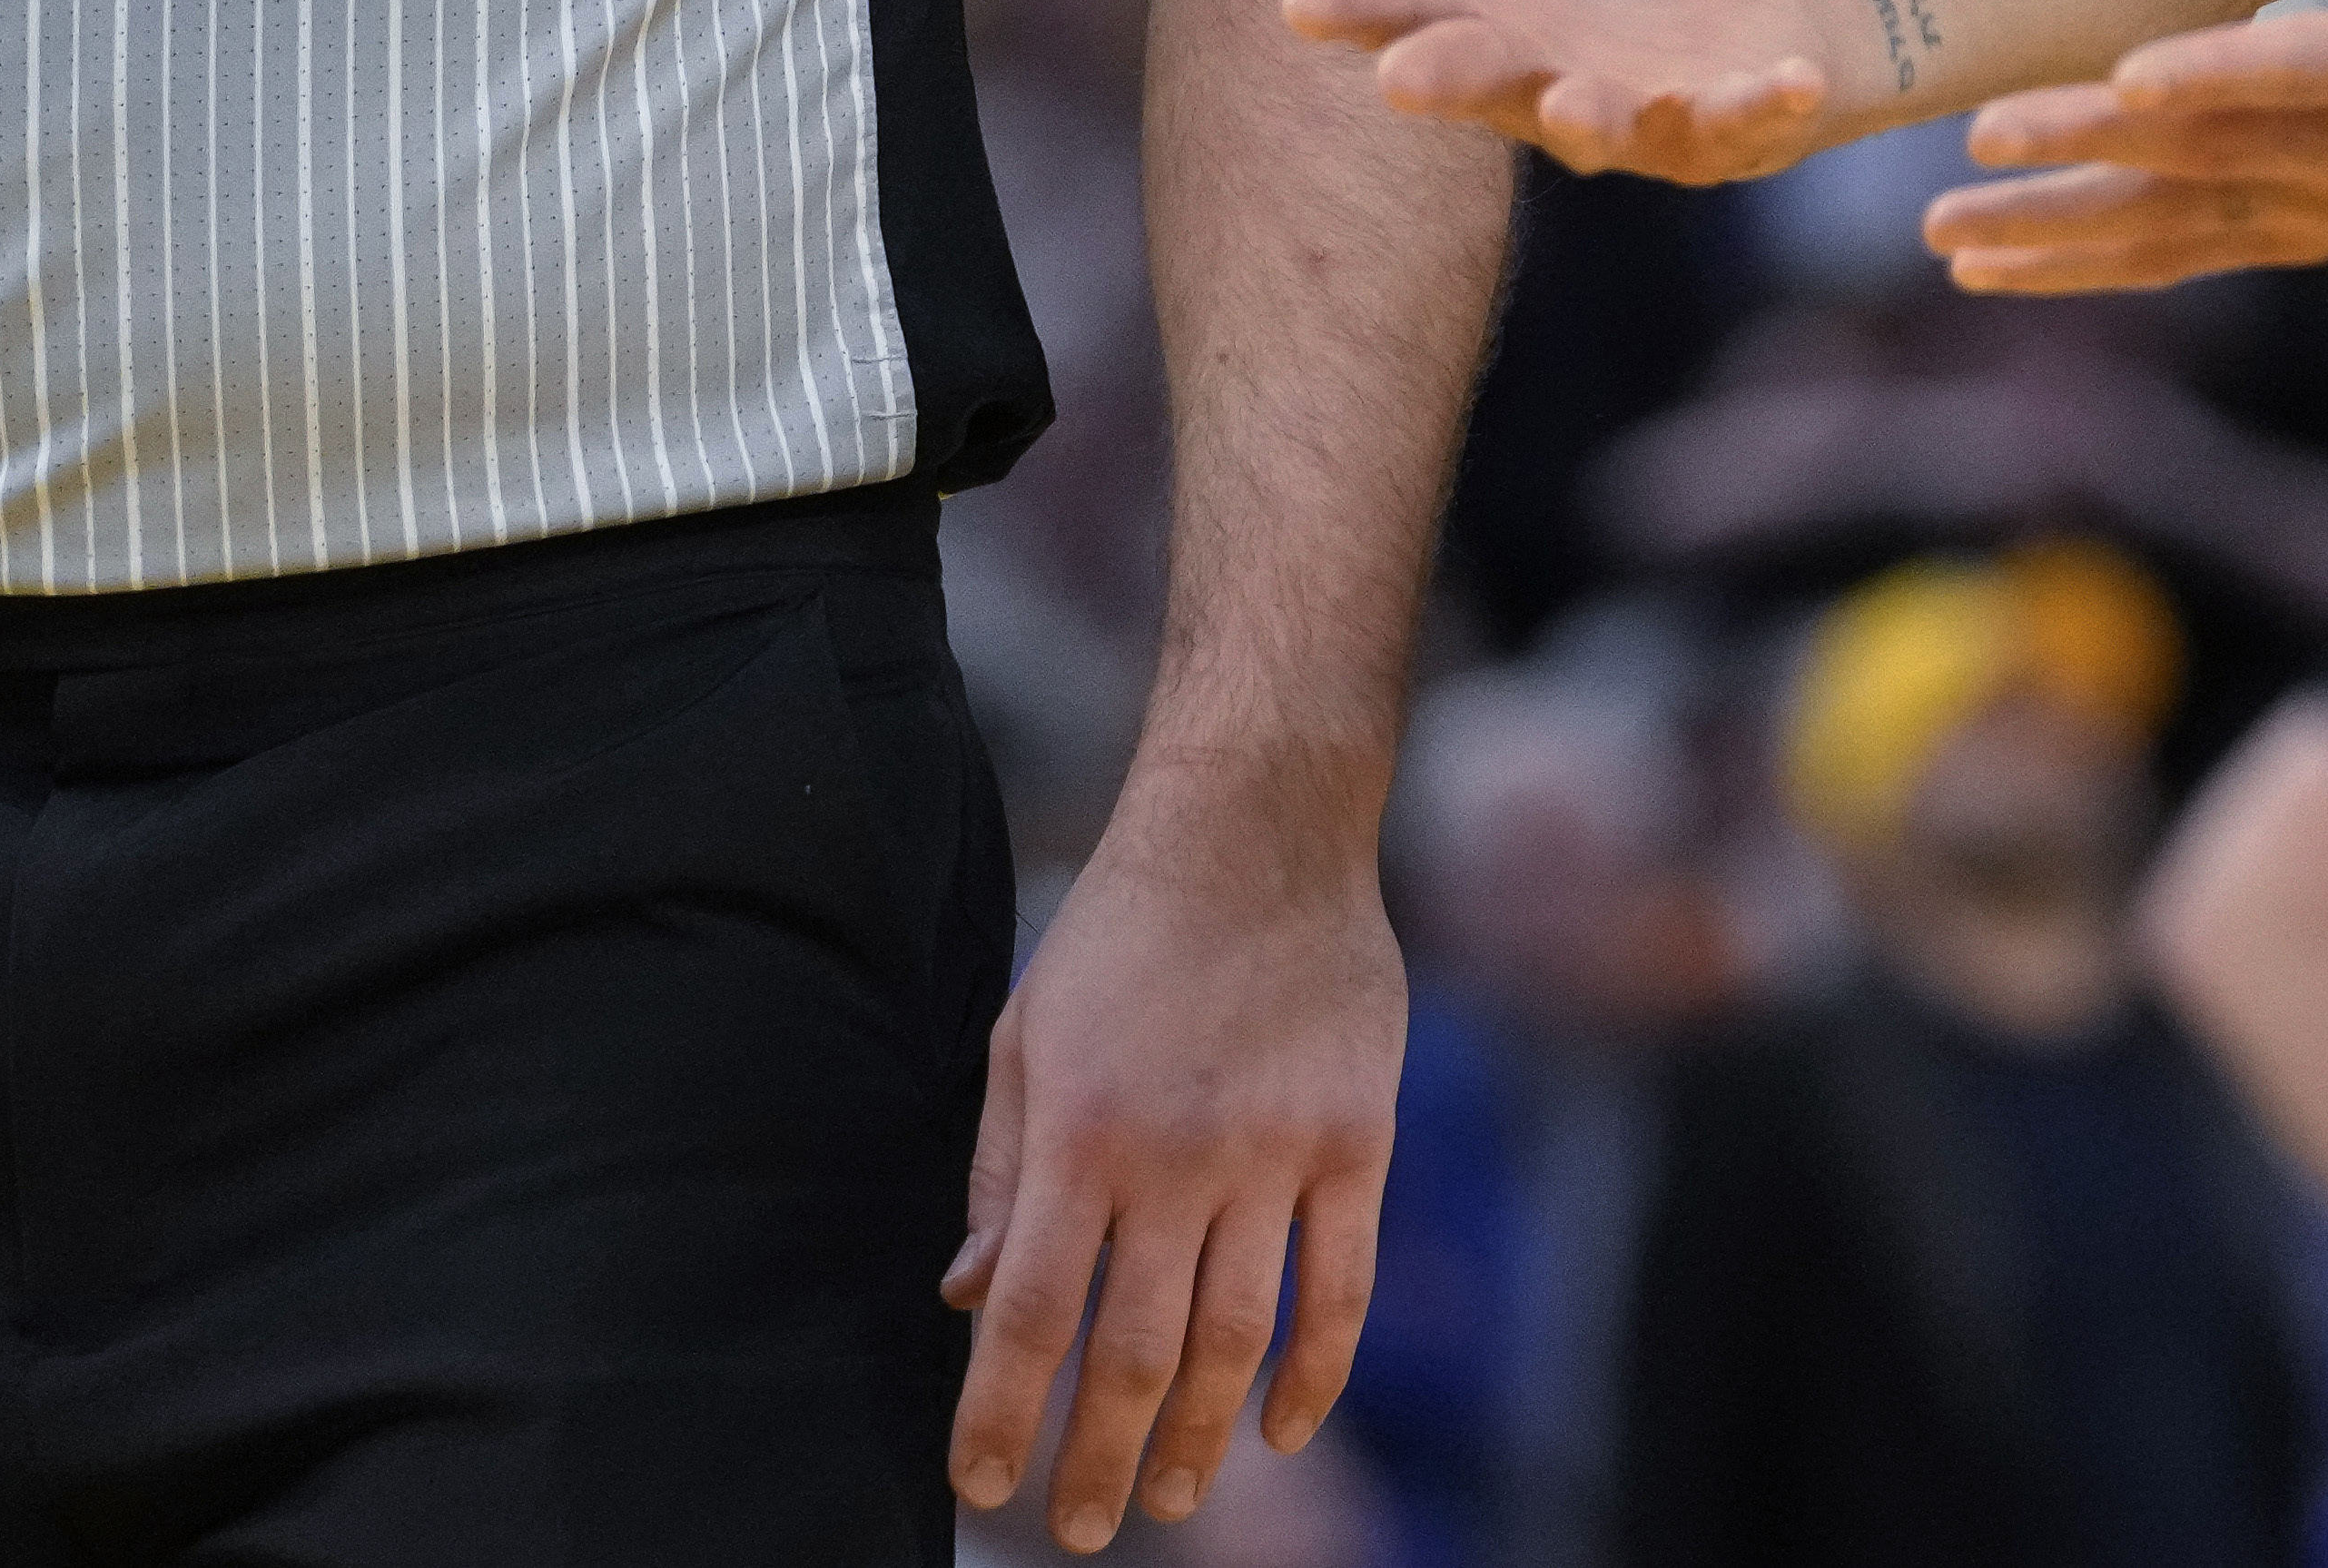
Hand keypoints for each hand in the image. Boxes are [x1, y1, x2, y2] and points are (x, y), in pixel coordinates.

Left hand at [945, 774, 1408, 1548]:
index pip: (1032, 1313)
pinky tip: (1282, 1432)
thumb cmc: (1123, 932)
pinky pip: (1340, 1288)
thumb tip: (971, 1296)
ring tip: (1170, 1498)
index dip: (1000, 1414)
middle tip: (1082, 1528)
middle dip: (1098, 1458)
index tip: (980, 1484)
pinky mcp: (1357, 1142)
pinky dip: (1315, 1377)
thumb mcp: (1026, 1034)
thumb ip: (1002, 1171)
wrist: (1256, 829)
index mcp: (1081, 1130)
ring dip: (1198, 1439)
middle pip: (1132, 1353)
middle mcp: (1177, 1156)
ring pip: (1235, 1340)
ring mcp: (1276, 1153)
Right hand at [1263, 0, 1861, 179]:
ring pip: (1598, 124)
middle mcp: (1536, 70)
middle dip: (1445, 78)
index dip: (1355, 4)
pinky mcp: (1720, 119)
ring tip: (1575, 107)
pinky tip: (1789, 82)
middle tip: (1399, 80)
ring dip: (1588, 117)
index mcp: (1473, 2)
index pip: (1399, 2)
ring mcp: (1629, 105)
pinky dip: (1763, 106)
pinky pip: (1739, 119)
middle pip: (1481, 77)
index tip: (1301, 1)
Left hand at [1925, 0, 2327, 293]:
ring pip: (2181, 226)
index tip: (2129, 75)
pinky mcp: (2294, 229)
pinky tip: (1988, 266)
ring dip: (2063, 231)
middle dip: (2098, 147)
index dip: (2228, 74)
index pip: (2318, 70)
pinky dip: (2085, 265)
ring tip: (1948, 230)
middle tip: (1982, 132)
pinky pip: (2178, 256)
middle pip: (2220, 155)